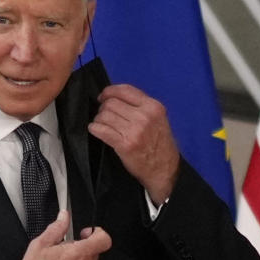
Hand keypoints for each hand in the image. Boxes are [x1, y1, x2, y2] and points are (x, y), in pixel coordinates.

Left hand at [89, 84, 179, 202]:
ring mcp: (134, 130)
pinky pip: (101, 130)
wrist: (164, 169)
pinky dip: (94, 128)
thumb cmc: (160, 144)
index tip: (103, 97)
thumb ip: (141, 106)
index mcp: (153, 107)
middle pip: (112, 102)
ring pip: (104, 115)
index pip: (125, 90)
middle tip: (104, 115)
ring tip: (102, 125)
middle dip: (103, 108)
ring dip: (99, 119)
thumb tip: (115, 97)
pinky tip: (96, 130)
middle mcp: (144, 116)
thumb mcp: (158, 119)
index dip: (109, 91)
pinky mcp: (125, 144)